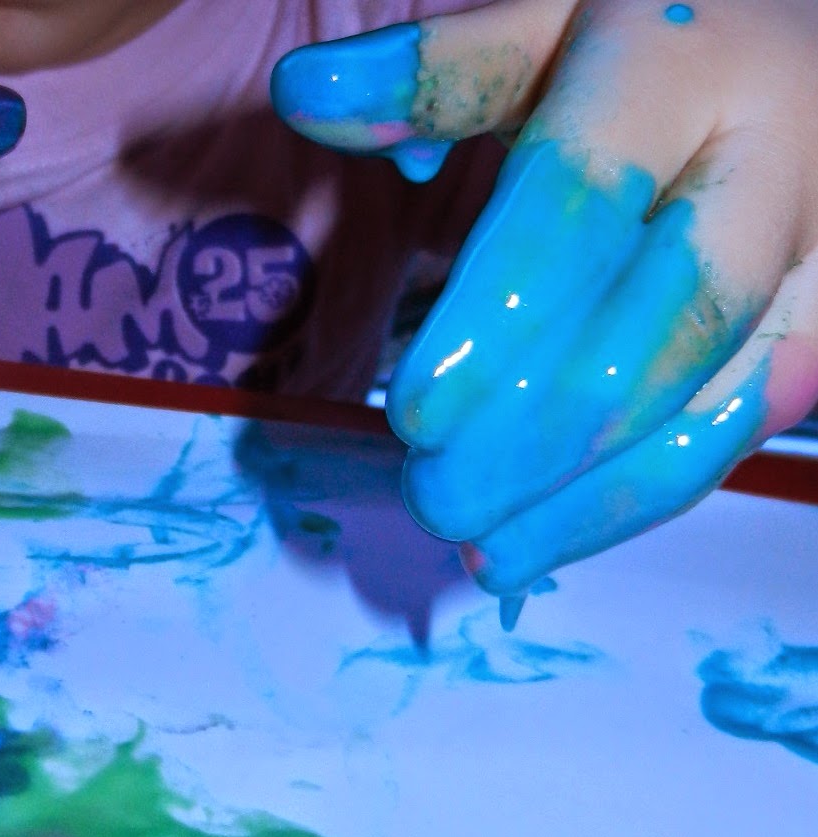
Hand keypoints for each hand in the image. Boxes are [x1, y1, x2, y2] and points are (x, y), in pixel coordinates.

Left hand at [272, 0, 817, 594]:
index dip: (497, 314)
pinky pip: (738, 429)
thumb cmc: (645, 45)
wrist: (798, 62)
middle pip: (669, 312)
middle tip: (437, 497)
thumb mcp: (546, 22)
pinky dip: (635, 498)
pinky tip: (543, 543)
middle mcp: (772, 160)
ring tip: (481, 551)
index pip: (582, 197)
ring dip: (592, 491)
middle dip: (545, 425)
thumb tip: (303, 93)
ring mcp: (816, 252)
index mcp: (683, 64)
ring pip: (717, 391)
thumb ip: (437, 71)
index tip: (414, 415)